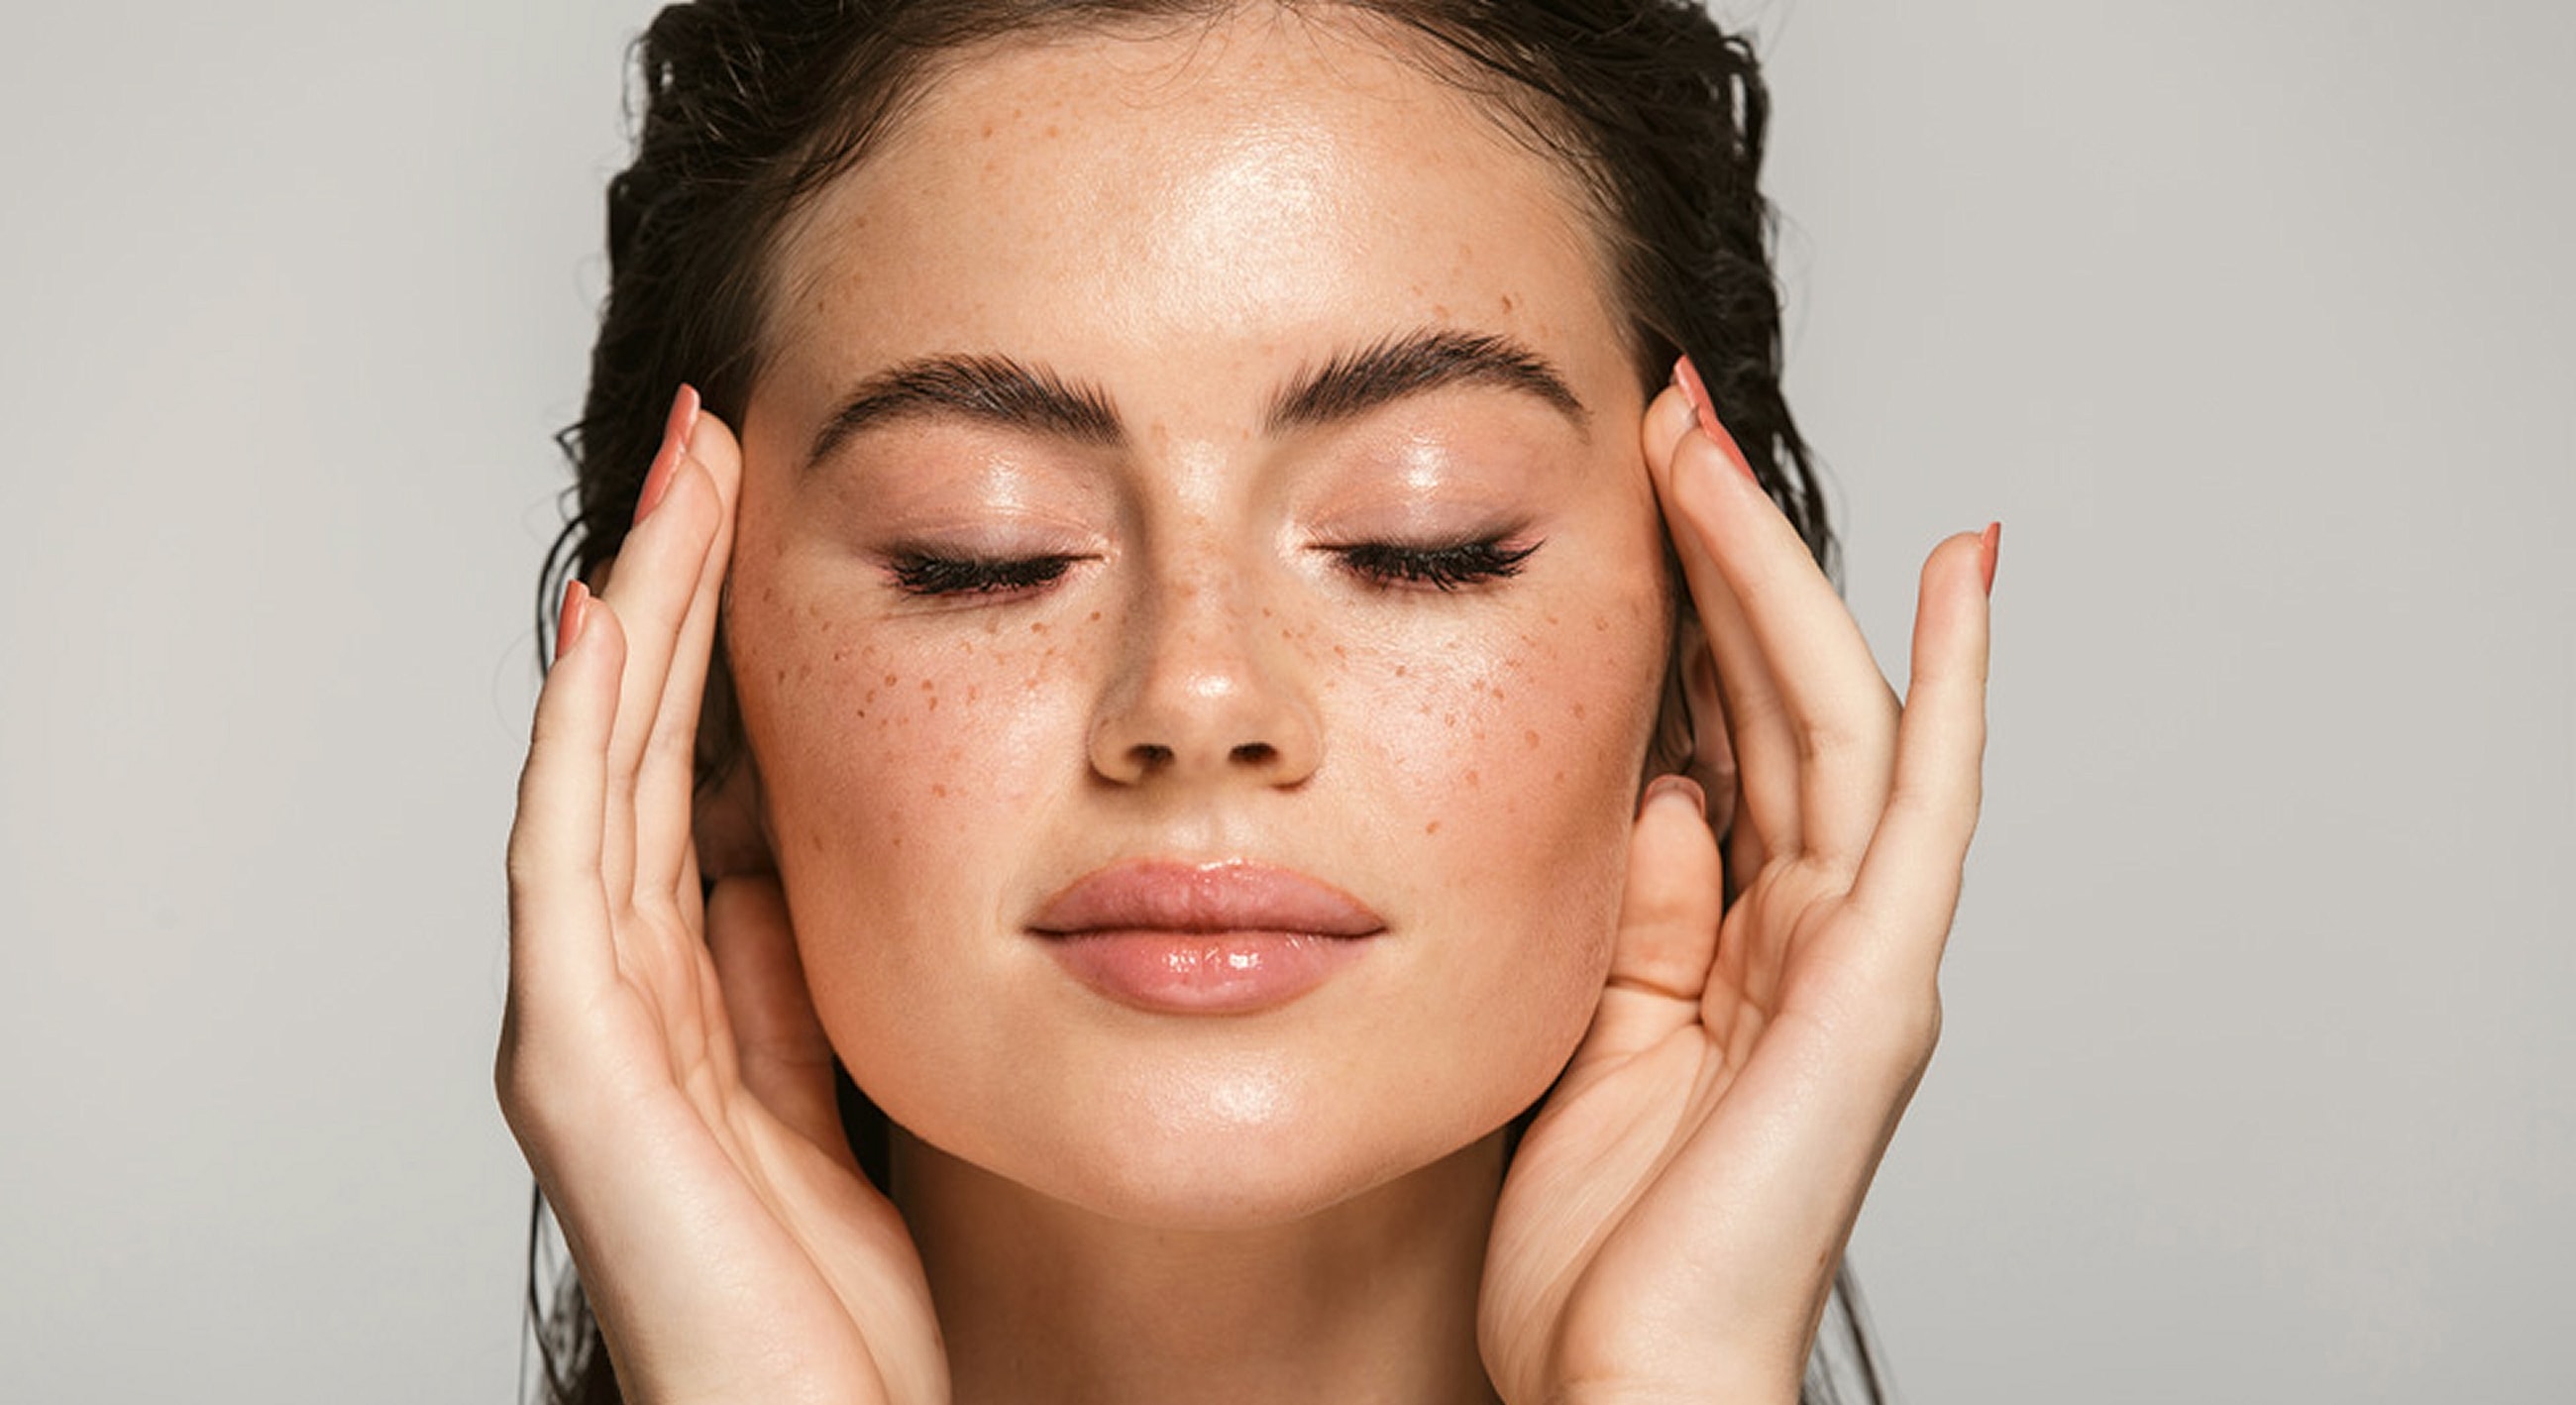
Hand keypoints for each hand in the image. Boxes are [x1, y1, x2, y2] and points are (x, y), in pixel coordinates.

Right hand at [498, 391, 946, 1404]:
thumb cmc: (838, 1308)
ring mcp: (580, 1029)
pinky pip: (576, 865)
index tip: (753, 512)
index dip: (706, 644)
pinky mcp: (576, 1072)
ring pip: (596, 776)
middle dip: (665, 594)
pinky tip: (613, 627)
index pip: (682, 779)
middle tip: (709, 442)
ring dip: (633, 621)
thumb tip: (776, 849)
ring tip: (678, 482)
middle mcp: (608, 997)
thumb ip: (782, 973)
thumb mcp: (831, 1087)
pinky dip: (588, 735)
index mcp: (674, 999)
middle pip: (630, 751)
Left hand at [1479, 369, 1992, 1404]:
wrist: (1626, 1384)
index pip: (1725, 737)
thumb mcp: (1591, 1028)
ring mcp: (1857, 954)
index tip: (1628, 492)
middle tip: (1667, 418)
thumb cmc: (1597, 1245)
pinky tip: (1959, 576)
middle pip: (1781, 699)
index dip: (1687, 611)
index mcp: (1740, 944)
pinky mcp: (1877, 987)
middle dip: (1725, 555)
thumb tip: (1657, 790)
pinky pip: (1921, 810)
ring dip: (1779, 575)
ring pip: (1835, 718)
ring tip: (1713, 445)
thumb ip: (1635, 909)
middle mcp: (1814, 932)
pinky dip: (1952, 687)